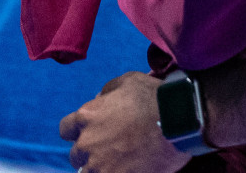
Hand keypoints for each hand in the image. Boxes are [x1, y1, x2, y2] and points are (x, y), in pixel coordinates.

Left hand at [60, 72, 188, 172]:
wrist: (179, 123)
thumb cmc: (155, 98)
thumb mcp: (129, 81)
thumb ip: (108, 90)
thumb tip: (99, 100)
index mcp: (86, 116)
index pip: (65, 129)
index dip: (78, 130)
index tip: (92, 130)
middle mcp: (87, 143)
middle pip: (76, 155)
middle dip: (89, 151)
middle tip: (109, 148)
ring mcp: (99, 166)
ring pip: (87, 172)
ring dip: (99, 167)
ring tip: (117, 162)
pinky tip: (127, 169)